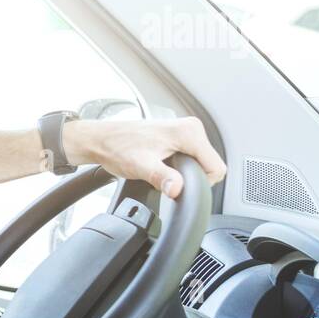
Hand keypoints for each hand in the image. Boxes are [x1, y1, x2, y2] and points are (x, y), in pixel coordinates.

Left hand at [63, 117, 225, 197]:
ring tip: (162, 170)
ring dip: (186, 173)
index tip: (180, 185)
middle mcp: (191, 128)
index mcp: (189, 132)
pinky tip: (163, 166)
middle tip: (167, 178)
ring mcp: (186, 131)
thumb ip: (162, 177)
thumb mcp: (141, 166)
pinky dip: (181, 167)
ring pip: (201, 163)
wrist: (102, 140)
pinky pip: (192, 158)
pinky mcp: (179, 136)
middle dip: (193, 178)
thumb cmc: (118, 148)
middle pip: (210, 165)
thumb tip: (177, 188)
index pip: (216, 167)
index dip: (201, 183)